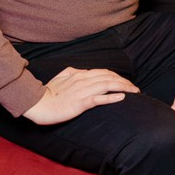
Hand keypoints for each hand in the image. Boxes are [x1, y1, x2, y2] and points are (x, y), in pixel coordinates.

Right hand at [23, 66, 138, 124]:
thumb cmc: (48, 92)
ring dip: (123, 88)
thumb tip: (81, 70)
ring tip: (135, 92)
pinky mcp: (80, 103)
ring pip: (107, 85)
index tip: (126, 82)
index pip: (104, 72)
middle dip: (125, 82)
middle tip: (136, 89)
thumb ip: (72, 72)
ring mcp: (83, 91)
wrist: (38, 104)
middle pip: (109, 77)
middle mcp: (83, 80)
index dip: (117, 76)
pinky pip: (99, 98)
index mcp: (80, 74)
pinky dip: (112, 97)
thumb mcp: (60, 77)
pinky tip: (122, 97)